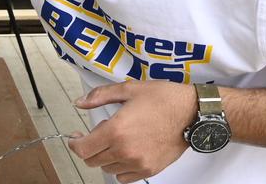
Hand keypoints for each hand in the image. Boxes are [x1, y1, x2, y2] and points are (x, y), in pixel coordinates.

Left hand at [68, 80, 195, 182]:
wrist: (192, 112)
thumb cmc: (164, 99)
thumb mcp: (129, 89)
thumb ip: (100, 96)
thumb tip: (80, 102)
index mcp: (116, 130)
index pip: (82, 148)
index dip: (74, 143)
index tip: (75, 137)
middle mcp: (124, 150)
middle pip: (92, 160)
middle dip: (89, 148)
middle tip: (99, 134)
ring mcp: (137, 163)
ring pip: (107, 169)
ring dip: (105, 156)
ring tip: (117, 140)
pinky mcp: (149, 169)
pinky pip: (124, 177)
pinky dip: (120, 168)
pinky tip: (126, 152)